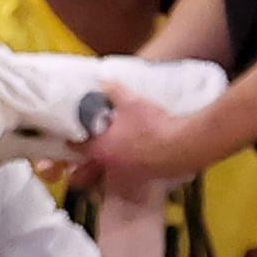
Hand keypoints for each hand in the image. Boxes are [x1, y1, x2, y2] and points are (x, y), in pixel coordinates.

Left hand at [74, 85, 193, 197]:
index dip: (72, 135)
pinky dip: (128, 159)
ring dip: (110, 154)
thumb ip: (113, 91)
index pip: (74, 145)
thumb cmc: (155, 127)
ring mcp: (126, 172)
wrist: (184, 146)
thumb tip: (103, 82)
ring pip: (109, 165)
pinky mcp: (144, 175)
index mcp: (99, 149)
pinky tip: (137, 146)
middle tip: (93, 134)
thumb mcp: (131, 102)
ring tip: (116, 139)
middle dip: (90, 147)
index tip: (73, 128)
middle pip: (90, 159)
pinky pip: (128, 169)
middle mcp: (109, 164)